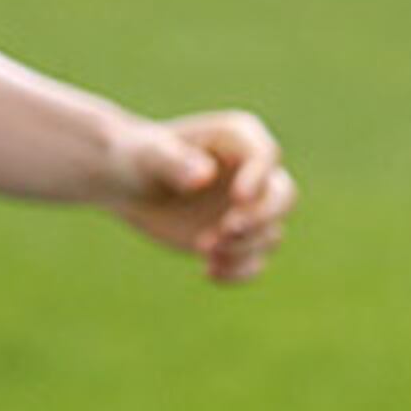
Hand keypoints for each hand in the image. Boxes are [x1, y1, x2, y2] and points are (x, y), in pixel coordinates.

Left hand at [109, 109, 293, 281]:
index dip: (259, 177)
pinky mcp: (242, 239)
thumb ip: (173, 161)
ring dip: (242, 247)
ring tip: (202, 248)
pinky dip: (238, 272)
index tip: (238, 199)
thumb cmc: (136, 158)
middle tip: (225, 231)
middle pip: (283, 197)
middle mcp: (255, 174)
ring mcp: (252, 209)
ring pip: (270, 233)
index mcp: (238, 139)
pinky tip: (209, 271)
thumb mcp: (147, 155)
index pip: (265, 154)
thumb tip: (205, 177)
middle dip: (259, 218)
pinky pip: (256, 262)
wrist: (127, 185)